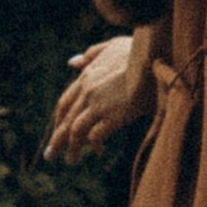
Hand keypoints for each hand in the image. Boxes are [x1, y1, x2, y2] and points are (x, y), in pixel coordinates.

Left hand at [44, 36, 145, 164]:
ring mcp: (99, 104)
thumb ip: (91, 54)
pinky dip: (94, 144)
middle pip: (65, 119)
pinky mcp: (113, 115)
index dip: (60, 119)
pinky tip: (99, 150)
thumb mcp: (112, 45)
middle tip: (49, 155)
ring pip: (75, 131)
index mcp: (87, 76)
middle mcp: (88, 91)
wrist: (157, 56)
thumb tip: (72, 62)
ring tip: (70, 160)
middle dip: (56, 139)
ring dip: (71, 147)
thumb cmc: (141, 50)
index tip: (58, 130)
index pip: (65, 102)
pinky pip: (95, 136)